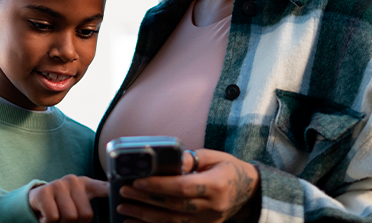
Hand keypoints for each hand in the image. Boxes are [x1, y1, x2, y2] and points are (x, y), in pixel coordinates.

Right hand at [28, 174, 108, 222]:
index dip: (114, 191)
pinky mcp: (44, 192)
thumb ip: (91, 205)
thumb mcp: (78, 202)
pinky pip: (53, 218)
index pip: (104, 187)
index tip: (125, 191)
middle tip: (66, 219)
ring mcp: (58, 184)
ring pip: (69, 217)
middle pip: (85, 215)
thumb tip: (113, 208)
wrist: (34, 201)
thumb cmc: (61, 205)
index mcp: (86, 184)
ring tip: (56, 216)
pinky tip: (45, 216)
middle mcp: (73, 181)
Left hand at [117, 149, 259, 222]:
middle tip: (122, 193)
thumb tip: (171, 159)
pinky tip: (134, 222)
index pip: (183, 187)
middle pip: (173, 206)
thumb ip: (192, 159)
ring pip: (171, 222)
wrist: (248, 192)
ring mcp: (207, 221)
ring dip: (144, 216)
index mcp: (216, 186)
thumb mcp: (214, 156)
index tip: (137, 181)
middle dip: (145, 200)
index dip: (159, 186)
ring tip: (123, 208)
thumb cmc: (228, 169)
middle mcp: (212, 207)